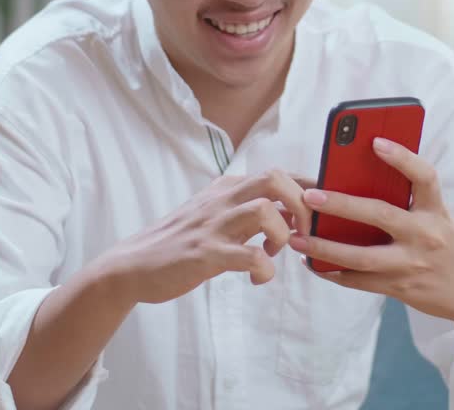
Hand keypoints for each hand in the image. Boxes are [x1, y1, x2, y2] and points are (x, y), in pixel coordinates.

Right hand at [98, 170, 315, 304]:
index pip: (279, 174)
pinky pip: (247, 255)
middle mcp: (221, 199)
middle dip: (301, 205)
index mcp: (227, 188)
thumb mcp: (219, 218)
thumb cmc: (183, 243)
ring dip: (282, 234)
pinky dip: (264, 268)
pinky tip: (258, 278)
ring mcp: (211, 225)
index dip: (307, 190)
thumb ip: (254, 214)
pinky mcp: (204, 253)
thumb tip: (296, 214)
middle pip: (274, 179)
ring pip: (263, 210)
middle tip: (303, 233)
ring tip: (274, 252)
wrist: (134, 265)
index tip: (318, 213)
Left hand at [288, 137, 453, 323]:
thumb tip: (359, 184)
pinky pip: (360, 281)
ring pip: (361, 256)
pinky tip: (314, 264)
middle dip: (341, 205)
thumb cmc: (452, 247)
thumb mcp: (441, 219)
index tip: (375, 141)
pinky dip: (334, 272)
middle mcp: (427, 235)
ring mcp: (413, 265)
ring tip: (297, 238)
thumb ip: (410, 204)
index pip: (424, 177)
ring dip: (324, 247)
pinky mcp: (402, 288)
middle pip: (379, 215)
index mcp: (437, 211)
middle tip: (309, 196)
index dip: (401, 157)